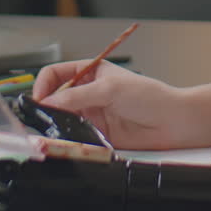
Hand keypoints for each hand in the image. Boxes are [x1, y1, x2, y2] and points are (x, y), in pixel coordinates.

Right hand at [32, 60, 209, 149]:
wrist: (171, 122)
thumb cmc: (150, 96)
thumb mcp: (110, 88)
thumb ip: (78, 96)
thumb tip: (49, 102)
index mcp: (91, 72)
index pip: (56, 74)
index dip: (44, 84)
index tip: (40, 97)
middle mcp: (88, 92)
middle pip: (55, 96)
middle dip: (45, 104)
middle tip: (39, 114)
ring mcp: (91, 113)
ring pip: (61, 117)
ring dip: (54, 122)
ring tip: (51, 127)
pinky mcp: (95, 134)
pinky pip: (73, 135)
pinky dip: (66, 137)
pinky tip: (66, 137)